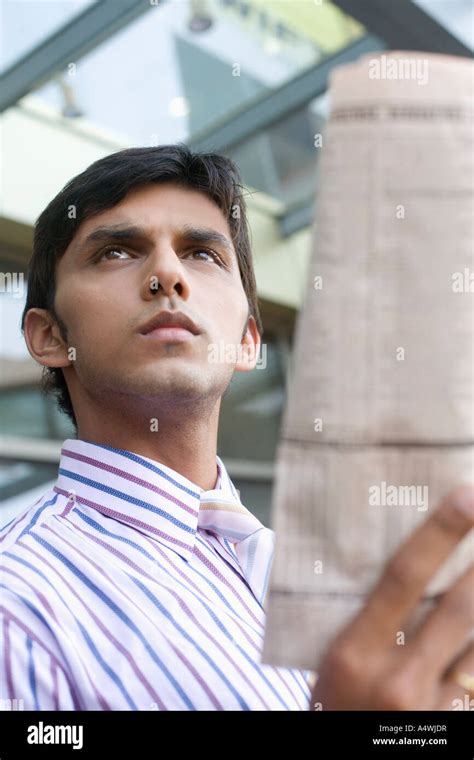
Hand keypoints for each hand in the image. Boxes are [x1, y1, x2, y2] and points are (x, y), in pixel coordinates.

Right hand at [311, 484, 473, 709]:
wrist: (348, 759)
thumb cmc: (336, 707)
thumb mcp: (335, 660)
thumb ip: (366, 618)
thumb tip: (407, 563)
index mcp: (354, 653)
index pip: (403, 578)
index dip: (440, 533)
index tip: (466, 495)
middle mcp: (396, 680)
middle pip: (458, 607)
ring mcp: (433, 709)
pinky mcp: (458, 725)